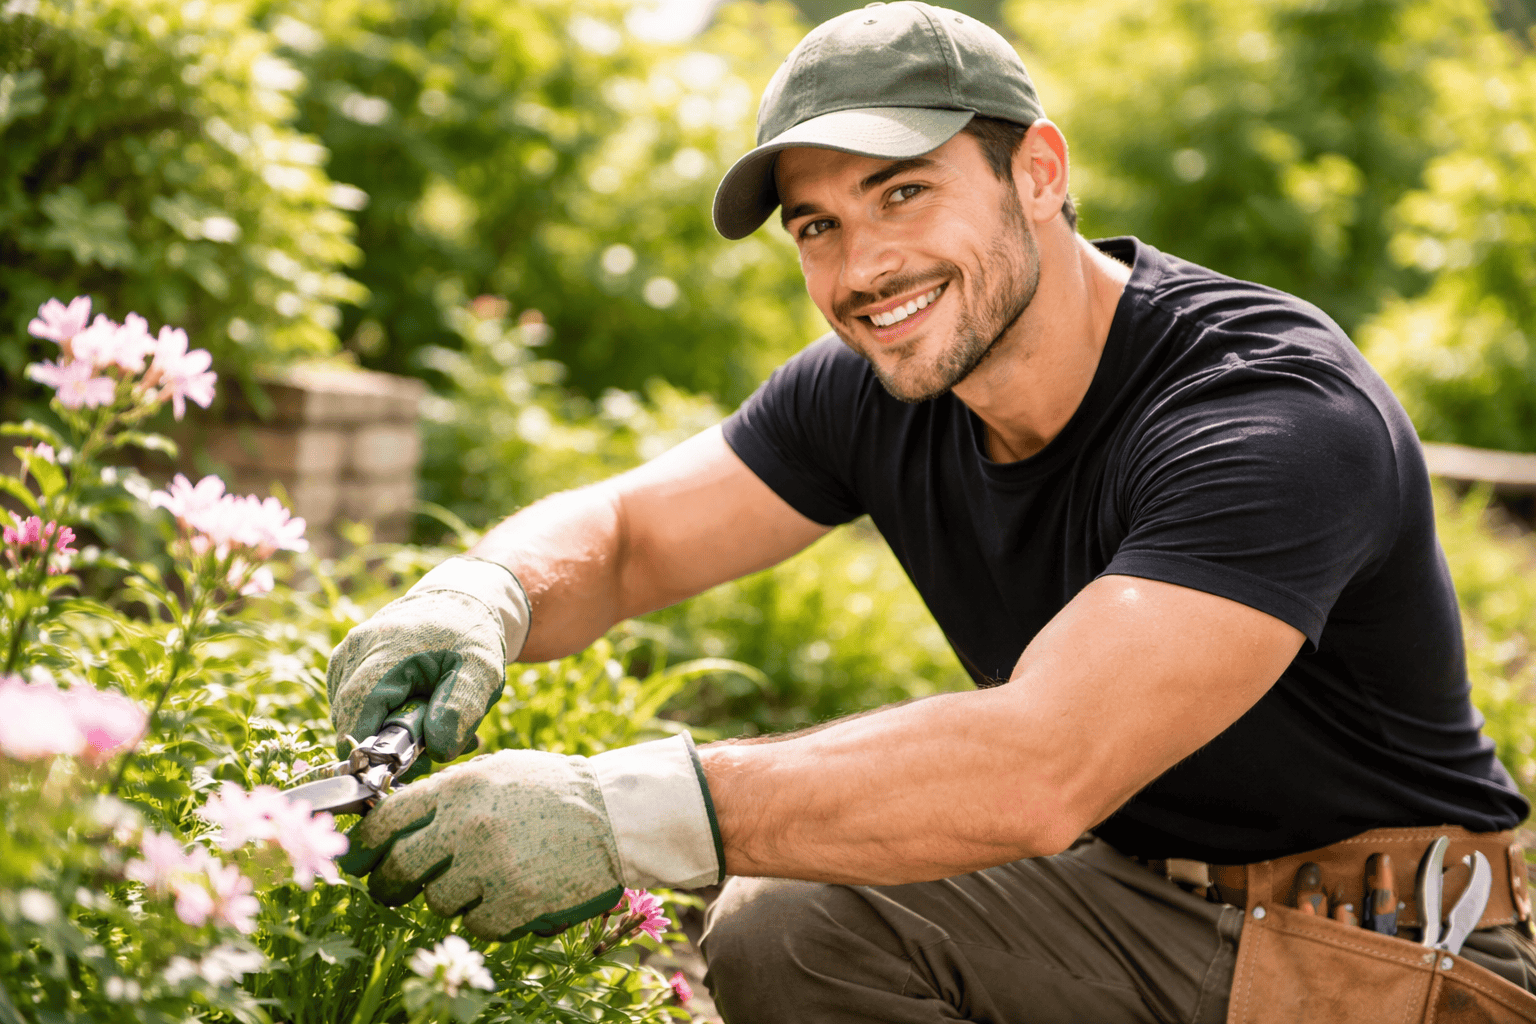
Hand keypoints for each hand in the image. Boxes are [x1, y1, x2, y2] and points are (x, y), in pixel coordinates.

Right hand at [327, 557, 529, 764]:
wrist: (459, 603)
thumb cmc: (471, 637)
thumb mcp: (483, 670)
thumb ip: (461, 709)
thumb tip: (436, 751)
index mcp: (384, 653)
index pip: (355, 716)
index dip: (374, 752)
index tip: (409, 767)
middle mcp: (354, 652)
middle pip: (349, 722)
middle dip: (388, 746)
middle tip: (434, 746)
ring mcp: (344, 657)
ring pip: (349, 718)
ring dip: (386, 732)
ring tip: (430, 723)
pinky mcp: (344, 665)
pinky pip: (352, 706)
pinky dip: (380, 718)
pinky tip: (413, 711)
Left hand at [339, 735, 722, 939]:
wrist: (614, 814)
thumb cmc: (552, 789)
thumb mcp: (495, 771)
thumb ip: (446, 792)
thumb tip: (393, 819)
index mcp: (458, 788)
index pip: (386, 820)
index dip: (364, 845)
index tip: (360, 860)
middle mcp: (468, 826)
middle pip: (401, 868)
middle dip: (388, 884)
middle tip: (389, 891)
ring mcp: (492, 866)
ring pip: (438, 900)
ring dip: (450, 898)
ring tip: (476, 883)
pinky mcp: (516, 901)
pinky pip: (477, 924)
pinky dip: (486, 917)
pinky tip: (504, 900)